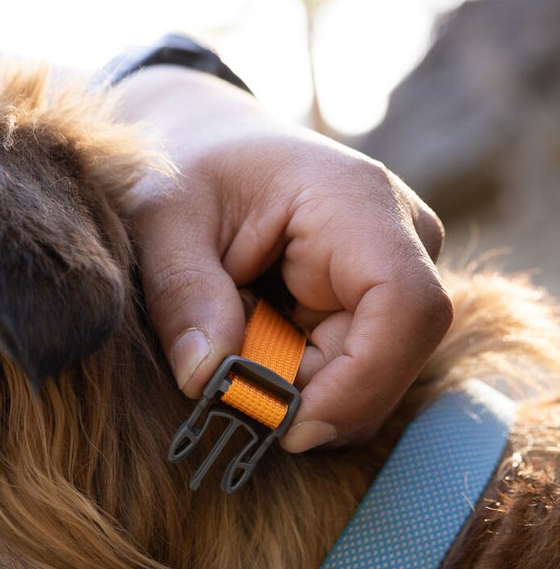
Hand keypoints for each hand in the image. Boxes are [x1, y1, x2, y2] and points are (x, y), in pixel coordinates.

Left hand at [113, 66, 450, 451]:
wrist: (205, 139)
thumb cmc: (184, 168)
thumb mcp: (162, 220)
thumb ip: (182, 293)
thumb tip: (204, 379)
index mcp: (357, 203)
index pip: (406, 308)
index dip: (361, 383)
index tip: (289, 428)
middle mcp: (401, 239)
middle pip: (387, 359)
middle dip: (305, 396)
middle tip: (223, 387)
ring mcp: (395, 275)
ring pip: (366, 377)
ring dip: (291, 387)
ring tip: (227, 340)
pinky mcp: (374, 305)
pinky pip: (345, 372)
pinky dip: (290, 380)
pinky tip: (248, 344)